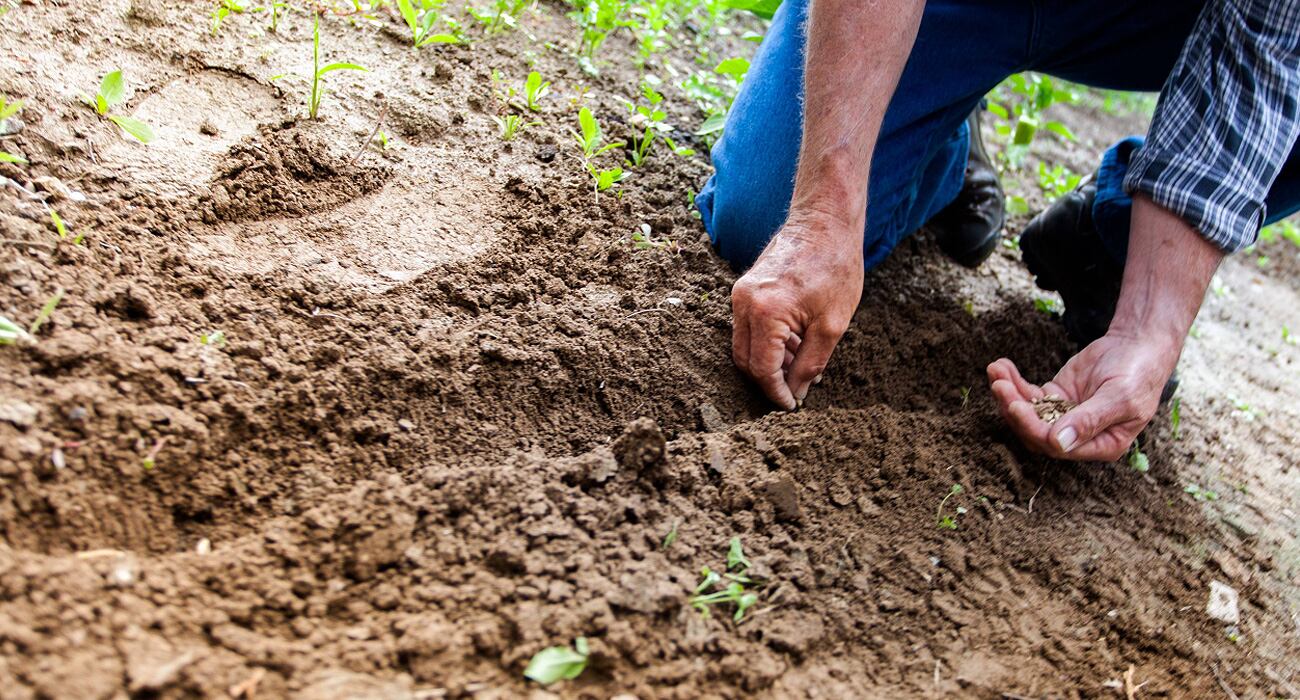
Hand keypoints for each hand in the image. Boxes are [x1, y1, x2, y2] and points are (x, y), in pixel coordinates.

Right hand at [731, 214, 862, 409]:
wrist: (825, 221)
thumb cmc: (835, 267)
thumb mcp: (832, 325)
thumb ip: (810, 364)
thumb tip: (796, 392)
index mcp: (765, 312)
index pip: (762, 369)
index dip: (776, 393)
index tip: (791, 406)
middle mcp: (744, 303)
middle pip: (745, 360)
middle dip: (768, 380)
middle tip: (795, 391)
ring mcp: (740, 293)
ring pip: (744, 345)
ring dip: (769, 361)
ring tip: (801, 365)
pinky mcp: (745, 288)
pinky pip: (748, 327)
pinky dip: (767, 342)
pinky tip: (795, 344)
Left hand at [987, 331, 1179, 460]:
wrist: (1138, 345)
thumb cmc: (1138, 374)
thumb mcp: (1120, 398)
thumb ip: (1090, 420)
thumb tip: (1059, 443)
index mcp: (1101, 445)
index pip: (1058, 446)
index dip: (1033, 428)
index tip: (1016, 406)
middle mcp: (1079, 436)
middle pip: (1036, 432)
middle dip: (1014, 409)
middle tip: (999, 385)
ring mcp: (1064, 416)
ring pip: (1028, 413)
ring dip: (1008, 394)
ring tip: (995, 371)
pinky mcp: (1055, 396)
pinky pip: (1028, 394)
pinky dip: (1013, 382)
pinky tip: (1001, 366)